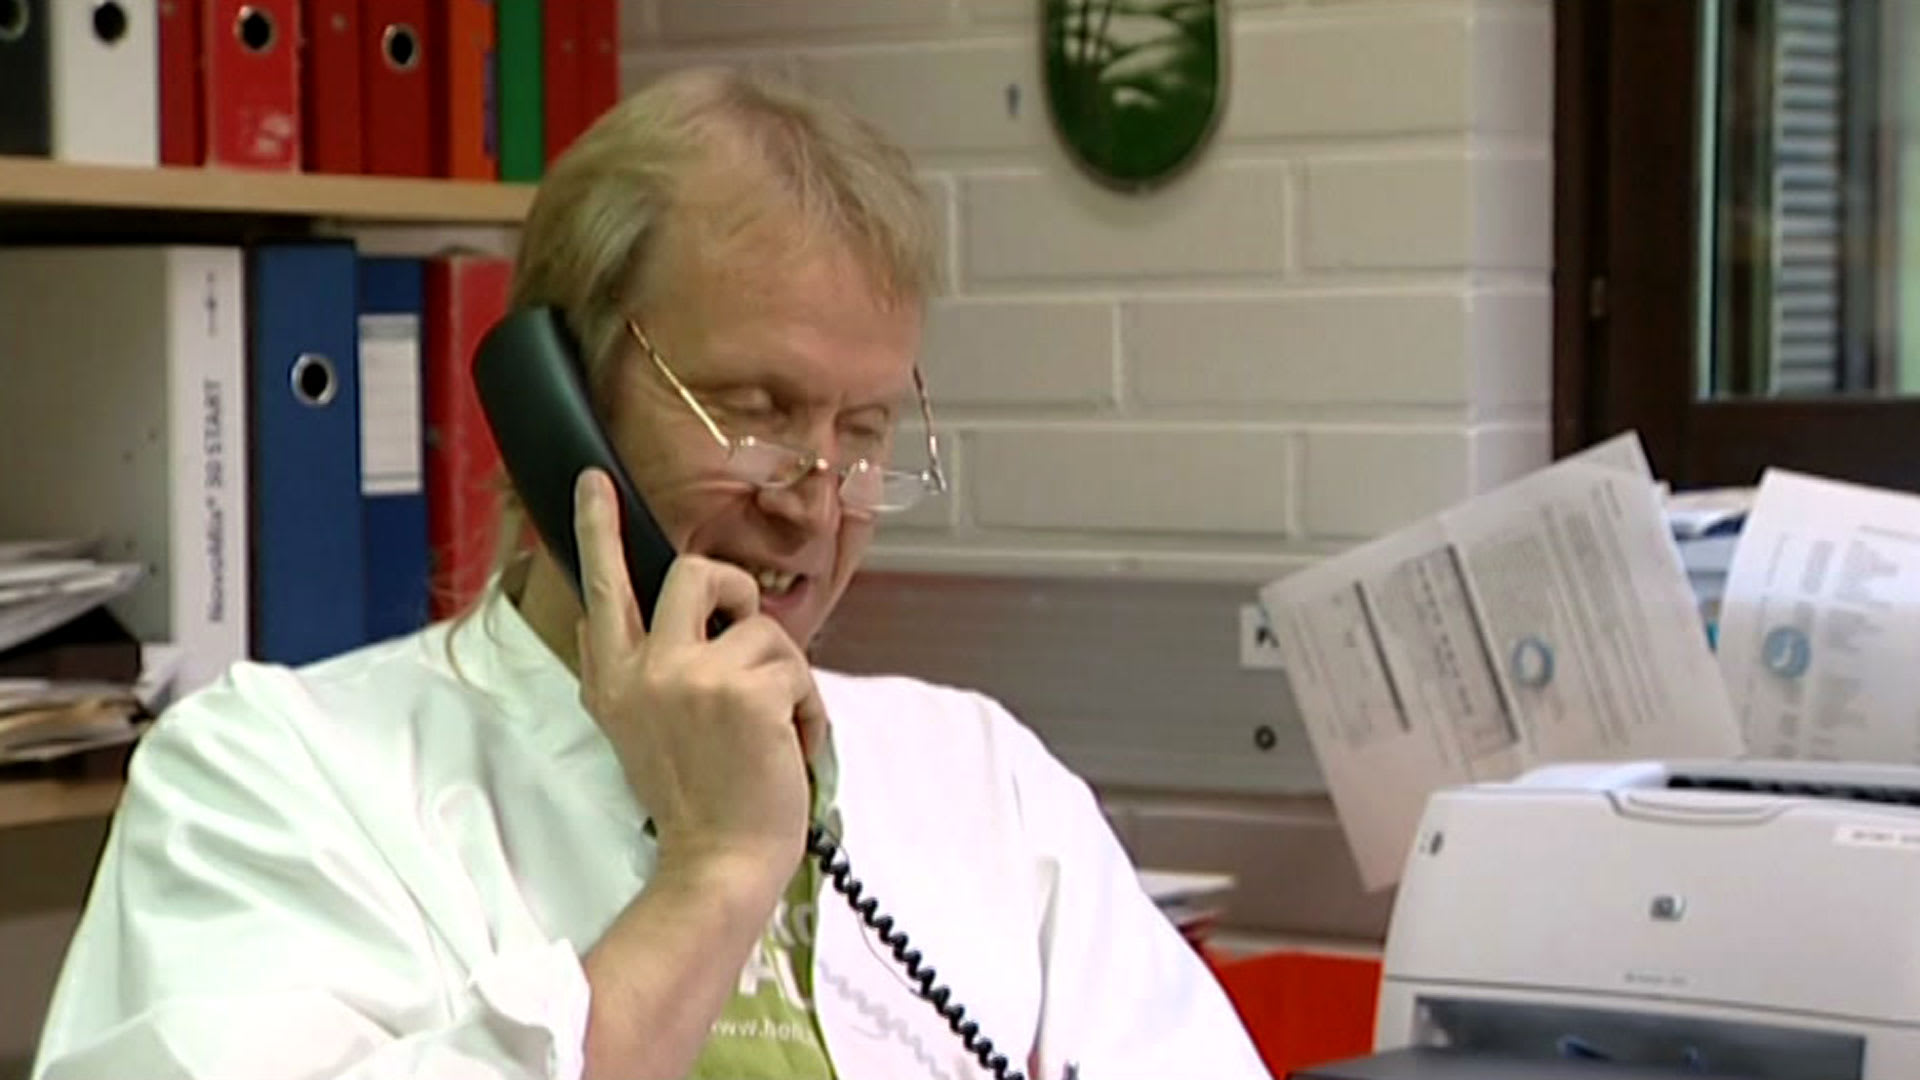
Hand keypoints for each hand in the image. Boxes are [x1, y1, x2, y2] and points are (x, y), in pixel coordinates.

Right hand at [570, 468, 824, 882]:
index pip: (602, 589)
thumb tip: (606, 617)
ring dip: (782, 670)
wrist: (718, 863)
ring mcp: (692, 677)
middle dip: (732, 588)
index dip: (598, 529)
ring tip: (772, 725)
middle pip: (691, 573)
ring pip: (759, 622)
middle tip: (742, 624)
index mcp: (611, 681)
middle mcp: (643, 671)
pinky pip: (796, 667)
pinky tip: (790, 746)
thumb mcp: (634, 731)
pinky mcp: (745, 690)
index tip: (594, 478)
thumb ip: (631, 671)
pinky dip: (808, 708)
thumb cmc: (694, 800)